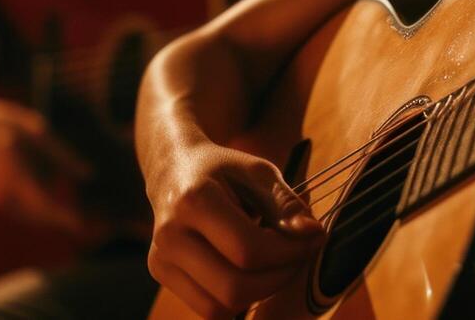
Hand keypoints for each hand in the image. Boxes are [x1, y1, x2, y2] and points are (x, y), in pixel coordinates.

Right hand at [0, 74, 94, 233]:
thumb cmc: (2, 121)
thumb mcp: (36, 130)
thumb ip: (62, 155)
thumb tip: (89, 174)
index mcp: (15, 173)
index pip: (46, 204)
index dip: (68, 217)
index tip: (89, 224)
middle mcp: (4, 192)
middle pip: (42, 216)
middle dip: (68, 221)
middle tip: (98, 224)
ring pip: (34, 217)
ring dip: (57, 219)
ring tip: (88, 216)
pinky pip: (25, 212)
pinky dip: (44, 213)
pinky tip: (64, 206)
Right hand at [145, 137, 324, 317]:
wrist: (174, 170)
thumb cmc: (222, 169)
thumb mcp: (258, 172)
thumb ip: (286, 203)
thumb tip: (313, 235)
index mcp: (194, 201)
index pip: (248, 250)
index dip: (289, 253)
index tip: (313, 239)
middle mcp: (170, 235)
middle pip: (234, 287)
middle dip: (279, 279)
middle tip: (299, 257)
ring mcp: (161, 259)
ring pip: (220, 307)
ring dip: (260, 293)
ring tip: (277, 266)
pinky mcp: (162, 275)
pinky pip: (207, 309)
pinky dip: (238, 300)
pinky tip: (252, 273)